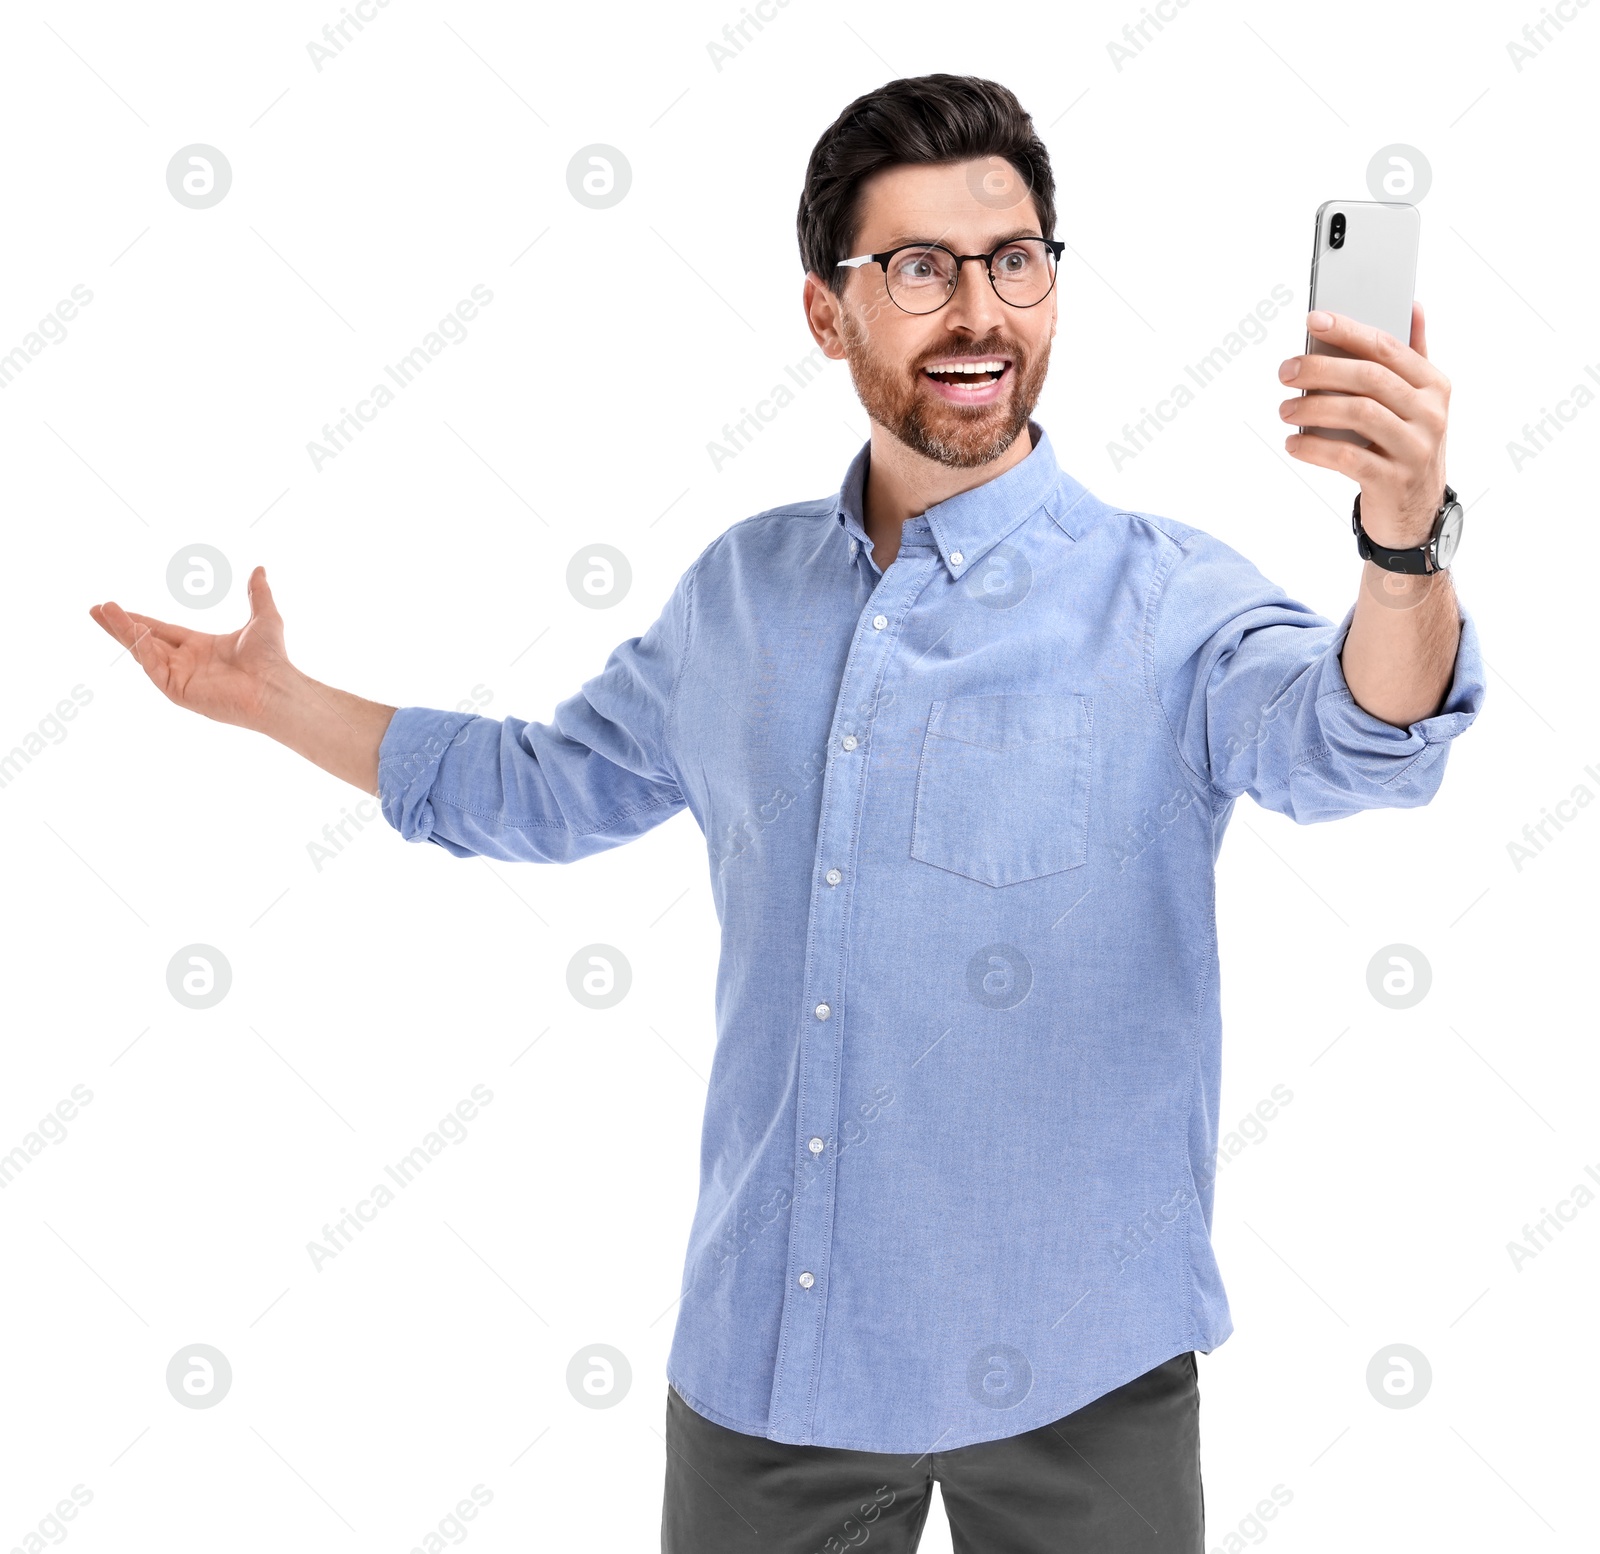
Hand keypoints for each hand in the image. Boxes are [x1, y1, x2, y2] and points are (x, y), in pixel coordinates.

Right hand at [88, 565, 296, 731]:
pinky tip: (134, 630)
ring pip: (144, 652)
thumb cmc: (273, 659)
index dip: (139, 619)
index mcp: (200, 648)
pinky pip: (154, 667)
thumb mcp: (264, 618)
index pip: (162, 630)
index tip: (115, 607)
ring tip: (105, 611)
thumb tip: (260, 569)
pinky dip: (142, 649)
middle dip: (119, 625)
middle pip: (144, 641)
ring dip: (124, 631)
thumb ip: (258, 594)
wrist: (276, 688)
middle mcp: (186, 663)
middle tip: (95, 609)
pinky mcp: (178, 692)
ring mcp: (181, 679)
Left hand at [1277, 304, 1449, 547]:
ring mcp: (1414, 448)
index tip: (1313, 320)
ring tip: (1284, 409)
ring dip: (1312, 408)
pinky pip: (1346, 457)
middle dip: (1320, 369)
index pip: (1387, 347)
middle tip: (1285, 371)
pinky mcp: (1393, 480)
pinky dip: (1314, 448)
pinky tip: (1293, 443)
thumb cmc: (1405, 446)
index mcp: (1434, 384)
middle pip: (1369, 378)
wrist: (1415, 513)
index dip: (1349, 330)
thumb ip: (1413, 356)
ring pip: (1358, 413)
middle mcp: (1430, 413)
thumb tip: (1412, 306)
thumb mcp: (1417, 402)